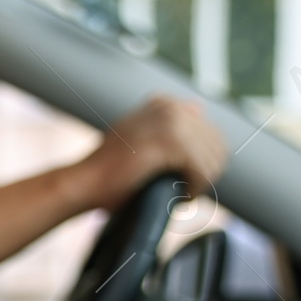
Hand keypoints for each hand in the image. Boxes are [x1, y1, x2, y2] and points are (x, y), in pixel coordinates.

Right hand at [80, 96, 227, 212]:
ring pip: (211, 160)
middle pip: (215, 147)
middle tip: (184, 193)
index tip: (184, 181)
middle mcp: (170, 107)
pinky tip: (179, 197)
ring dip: (200, 184)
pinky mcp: (169, 142)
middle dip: (205, 174)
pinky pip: (201, 170)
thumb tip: (198, 108)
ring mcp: (170, 121)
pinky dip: (194, 188)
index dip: (202, 163)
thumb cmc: (107, 169)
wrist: (85, 182)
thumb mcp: (137, 136)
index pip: (210, 135)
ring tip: (181, 197)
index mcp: (165, 104)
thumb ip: (165, 122)